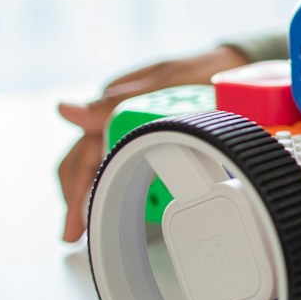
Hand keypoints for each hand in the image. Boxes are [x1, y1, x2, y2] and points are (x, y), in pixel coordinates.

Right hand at [56, 45, 248, 242]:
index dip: (76, 189)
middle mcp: (118, 114)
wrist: (235, 66)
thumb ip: (118, 102)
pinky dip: (121, 180)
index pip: (84, 153)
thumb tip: (65, 111)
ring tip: (88, 222)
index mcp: (114, 102)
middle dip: (76, 198)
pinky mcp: (152, 132)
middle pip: (86, 161)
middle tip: (73, 233)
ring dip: (93, 191)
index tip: (76, 220)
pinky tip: (118, 199)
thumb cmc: (200, 69)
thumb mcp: (163, 84)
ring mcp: (133, 124)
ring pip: (103, 163)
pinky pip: (129, 160)